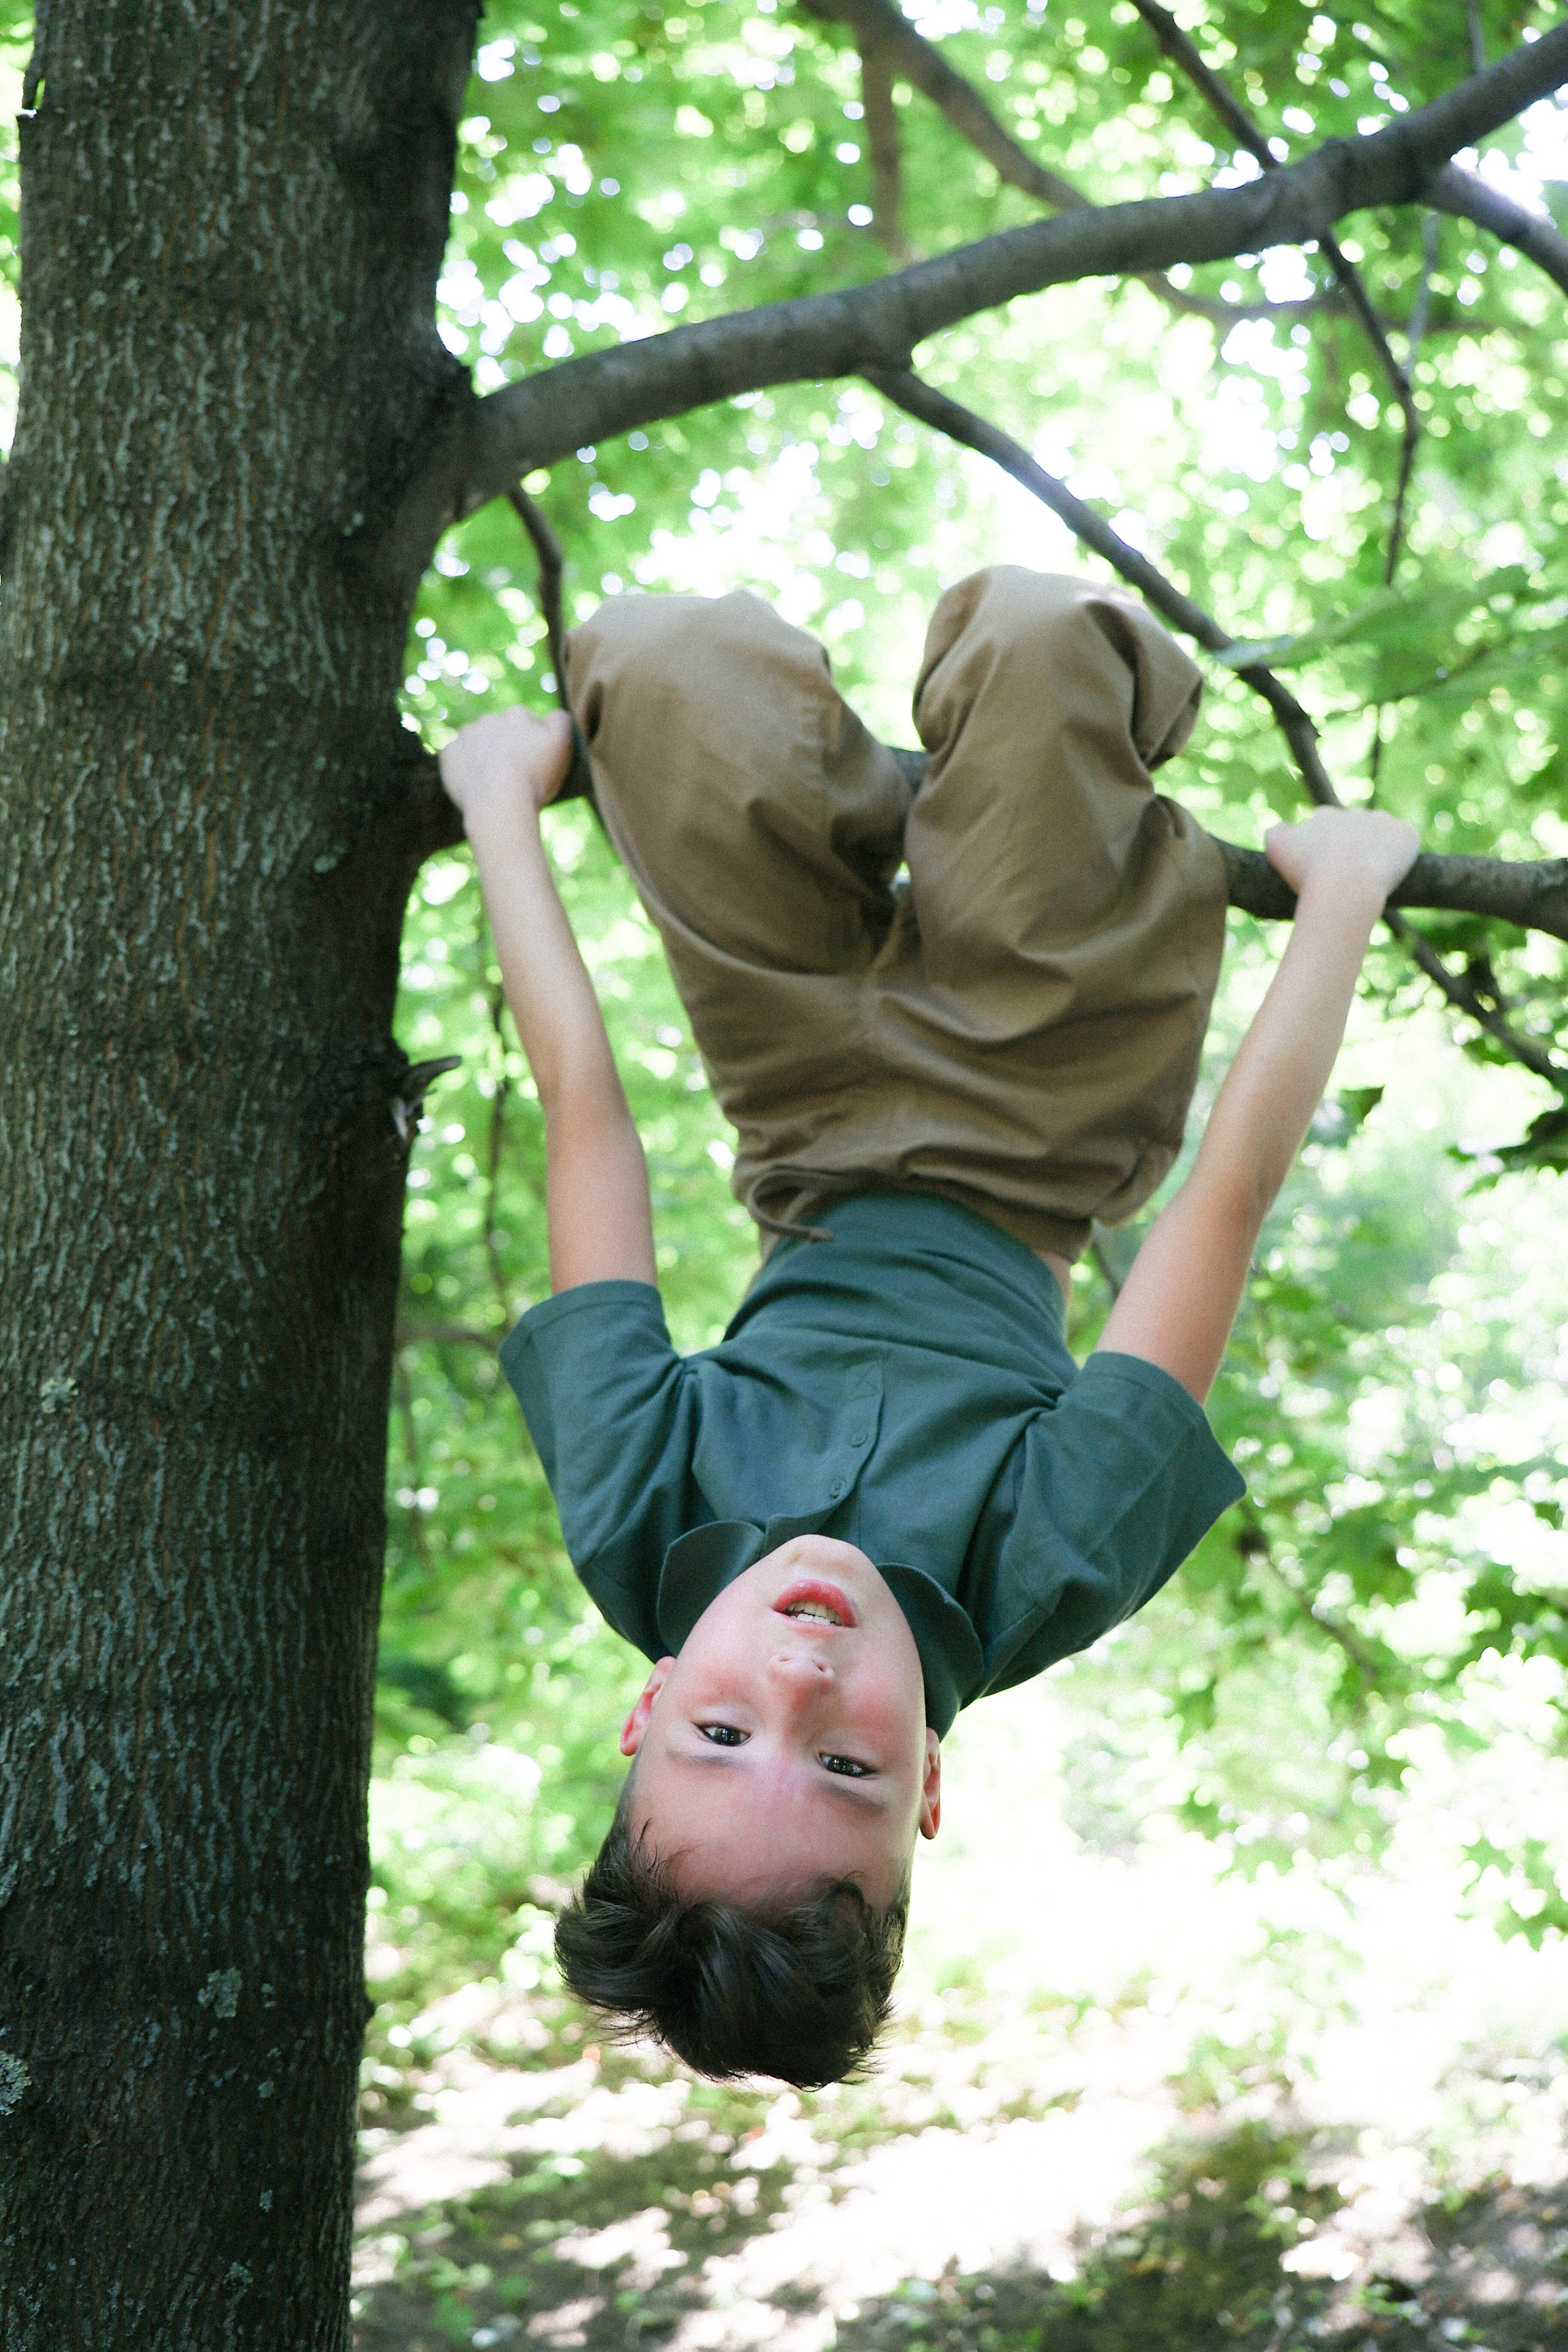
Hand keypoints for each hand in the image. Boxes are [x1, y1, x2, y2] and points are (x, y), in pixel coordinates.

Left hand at [439, 705, 575, 826]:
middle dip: (505, 745)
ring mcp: (466, 734)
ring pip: (477, 741)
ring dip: (483, 753)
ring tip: (492, 781)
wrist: (498, 804)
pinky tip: (475, 783)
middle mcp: (490, 718)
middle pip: (500, 731)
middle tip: (513, 774)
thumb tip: (552, 714)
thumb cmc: (534, 778)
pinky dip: (463, 766)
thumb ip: (561, 720)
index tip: (532, 763)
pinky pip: (456, 756)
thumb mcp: (562, 745)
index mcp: (518, 714)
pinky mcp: (448, 753)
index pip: (526, 723)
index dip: (531, 743)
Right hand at [1263, 805, 1419, 904]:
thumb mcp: (1276, 849)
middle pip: (1354, 828)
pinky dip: (1400, 856)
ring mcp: (1382, 821)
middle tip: (1347, 874)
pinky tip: (1390, 873)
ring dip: (1376, 848)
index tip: (1322, 866)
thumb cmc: (1309, 873)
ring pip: (1380, 833)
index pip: (1323, 824)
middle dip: (1350, 845)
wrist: (1346, 886)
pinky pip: (1405, 842)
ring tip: (1370, 875)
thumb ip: (1275, 832)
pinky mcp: (1406, 834)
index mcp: (1325, 815)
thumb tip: (1280, 829)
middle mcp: (1353, 812)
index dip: (1322, 845)